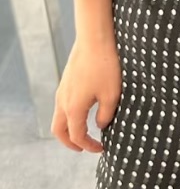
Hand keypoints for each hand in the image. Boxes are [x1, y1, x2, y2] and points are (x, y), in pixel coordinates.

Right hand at [51, 37, 120, 152]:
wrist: (95, 39)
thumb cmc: (106, 66)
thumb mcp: (112, 96)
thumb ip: (106, 116)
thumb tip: (101, 126)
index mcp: (73, 108)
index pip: (77, 136)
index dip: (88, 147)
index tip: (102, 149)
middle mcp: (63, 101)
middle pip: (59, 131)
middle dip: (70, 143)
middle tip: (85, 148)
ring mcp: (62, 90)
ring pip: (59, 117)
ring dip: (69, 129)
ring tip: (86, 132)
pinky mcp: (66, 81)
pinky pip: (62, 105)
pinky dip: (70, 116)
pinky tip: (85, 113)